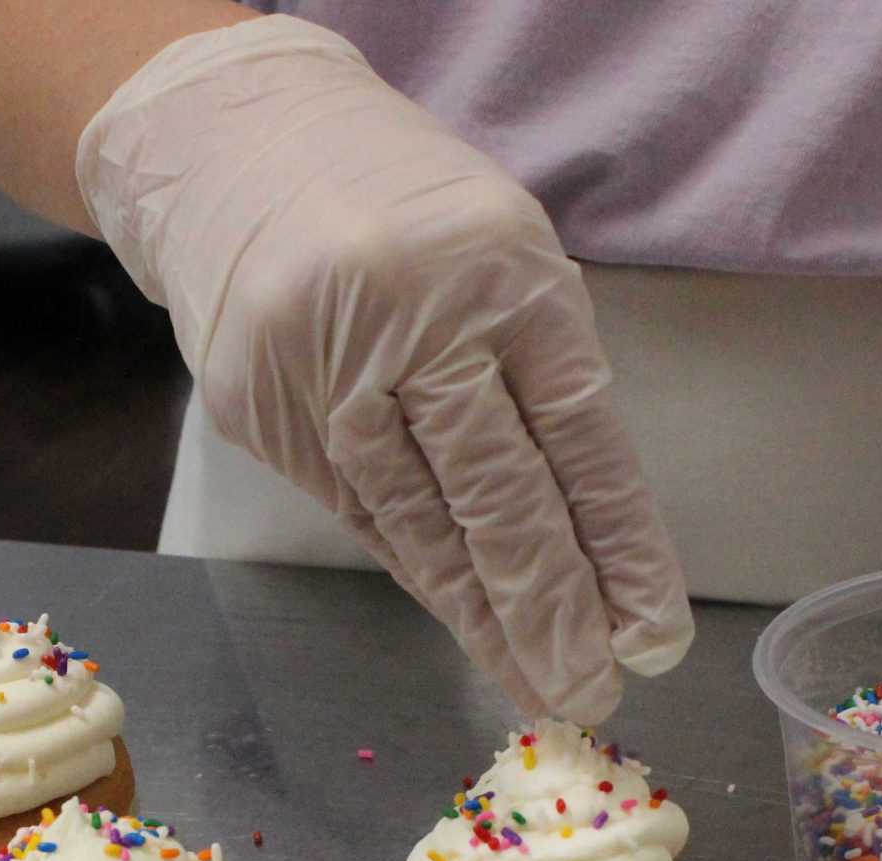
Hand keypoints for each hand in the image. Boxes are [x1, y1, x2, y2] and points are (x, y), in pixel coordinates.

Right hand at [77, 16, 690, 722]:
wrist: (230, 147)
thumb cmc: (398, 207)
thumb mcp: (499, 247)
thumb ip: (539, 366)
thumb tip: (588, 530)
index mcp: (498, 272)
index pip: (575, 433)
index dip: (615, 543)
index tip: (651, 629)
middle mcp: (411, 321)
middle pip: (495, 494)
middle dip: (551, 608)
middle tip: (591, 692)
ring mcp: (322, 371)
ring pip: (418, 523)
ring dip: (483, 619)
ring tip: (536, 686)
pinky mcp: (260, 411)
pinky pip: (359, 510)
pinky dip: (418, 571)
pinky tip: (464, 623)